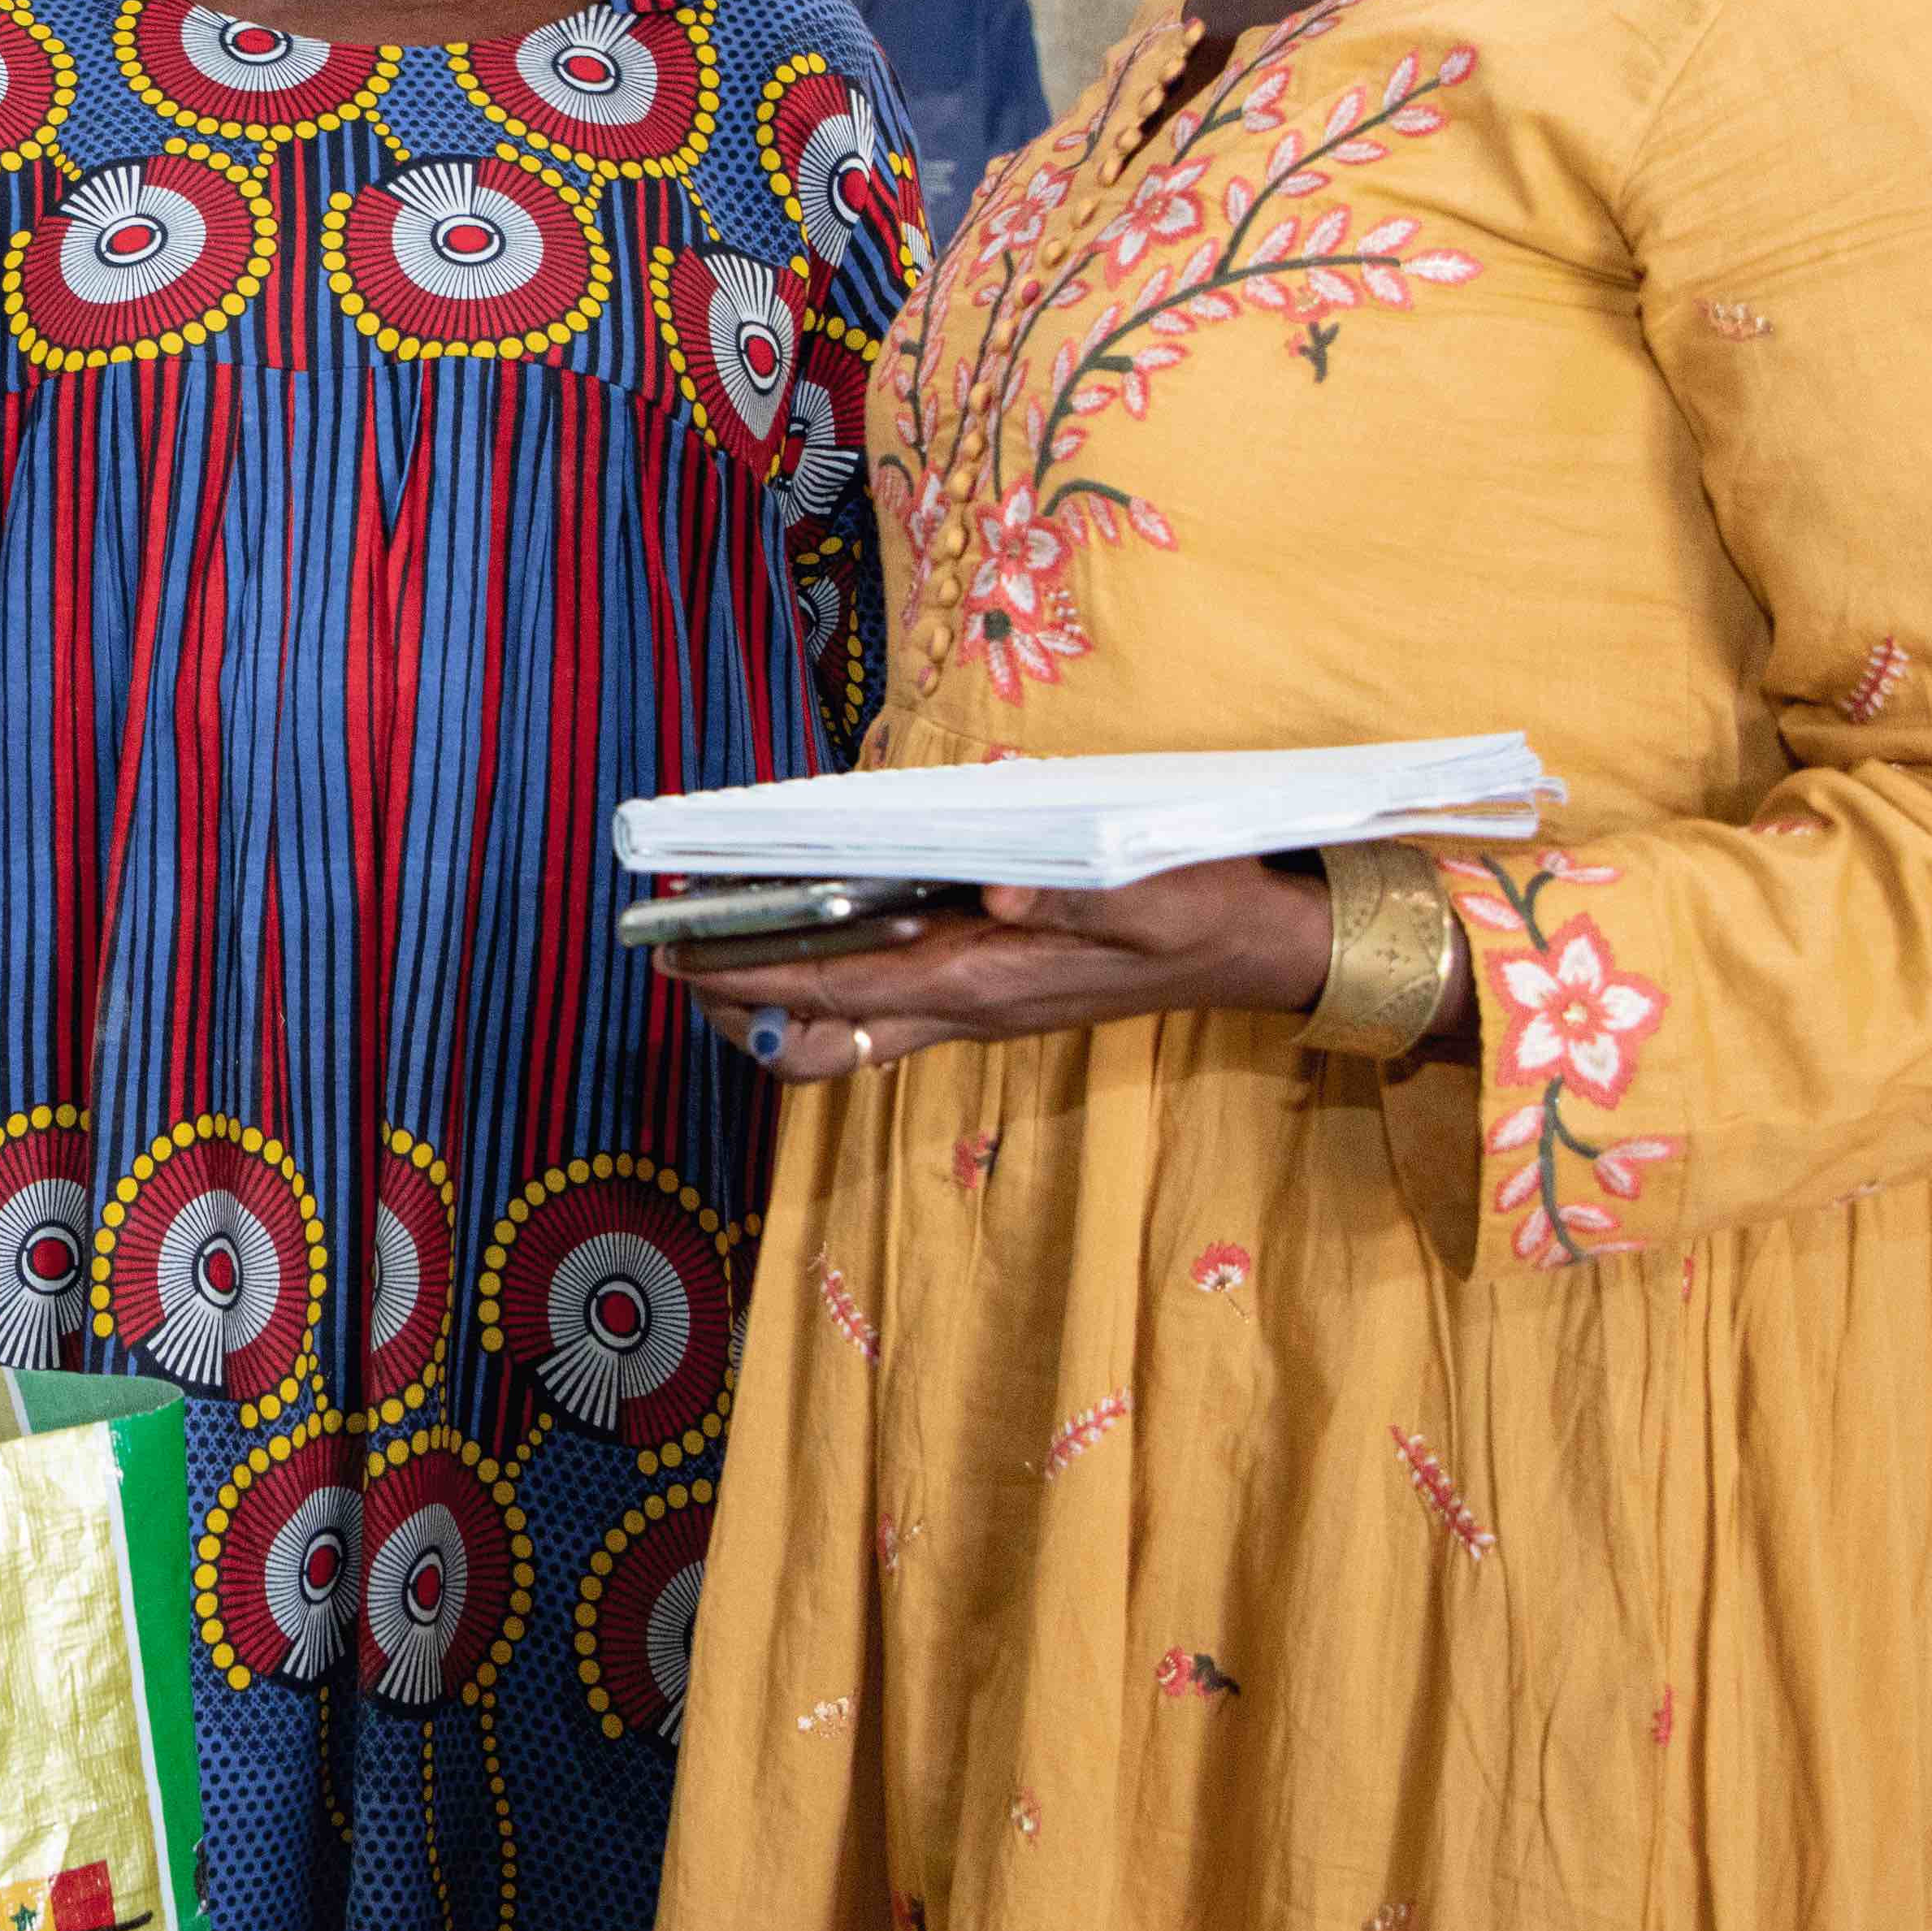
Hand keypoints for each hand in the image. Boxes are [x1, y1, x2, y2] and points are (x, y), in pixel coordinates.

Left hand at [658, 860, 1336, 1078]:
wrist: (1252, 946)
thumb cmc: (1198, 909)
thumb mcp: (1145, 893)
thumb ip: (1067, 897)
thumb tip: (993, 891)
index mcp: (984, 983)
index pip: (838, 991)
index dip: (752, 978)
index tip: (680, 954)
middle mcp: (963, 1007)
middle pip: (819, 1039)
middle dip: (741, 1009)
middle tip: (681, 955)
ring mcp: (970, 1005)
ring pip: (842, 1030)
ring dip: (774, 999)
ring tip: (719, 938)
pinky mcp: (984, 989)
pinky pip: (881, 1002)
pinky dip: (826, 976)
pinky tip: (807, 920)